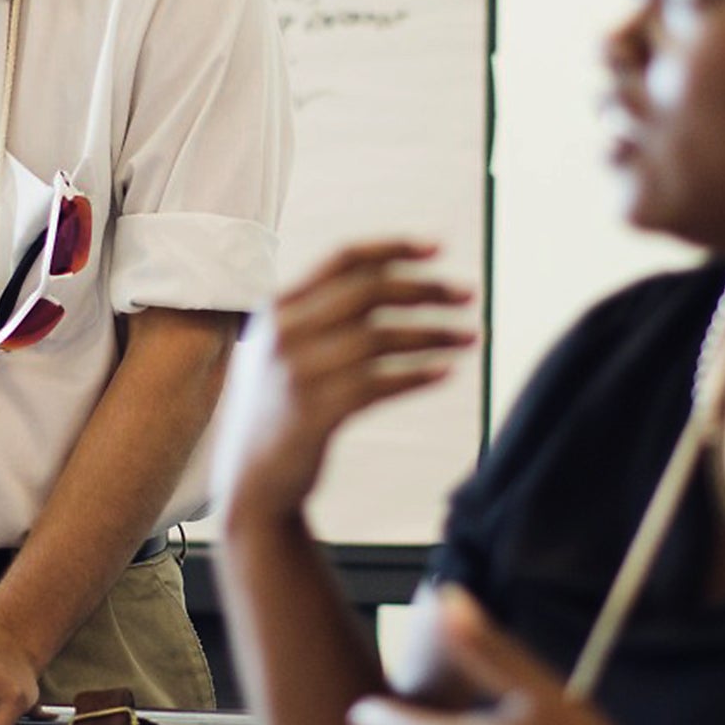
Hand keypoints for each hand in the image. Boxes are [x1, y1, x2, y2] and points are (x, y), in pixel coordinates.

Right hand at [211, 240, 474, 527]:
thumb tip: (394, 280)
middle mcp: (284, 333)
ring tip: (471, 336)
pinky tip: (447, 371)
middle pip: (368, 292)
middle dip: (425, 288)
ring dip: (433, 334)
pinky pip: (378, 384)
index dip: (394, 247)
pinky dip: (417, 375)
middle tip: (468, 294)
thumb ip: (320, 314)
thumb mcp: (284, 349)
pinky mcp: (314, 413)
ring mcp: (297, 372)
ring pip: (379, 338)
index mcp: (279, 307)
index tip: (440, 246)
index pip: (344, 259)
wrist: (253, 479)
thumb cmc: (283, 407)